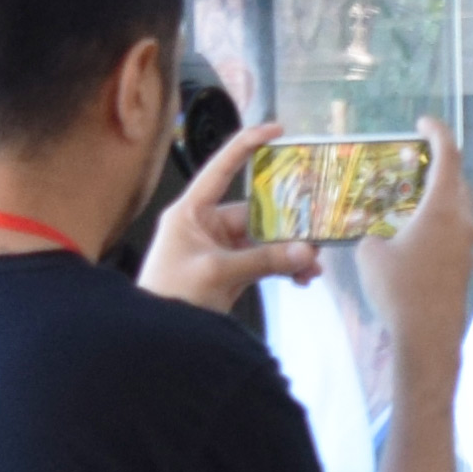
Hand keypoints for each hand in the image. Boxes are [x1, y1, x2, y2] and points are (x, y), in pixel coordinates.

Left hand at [141, 116, 327, 316]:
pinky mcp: (228, 272)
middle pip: (255, 211)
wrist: (157, 340)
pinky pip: (262, 262)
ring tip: (312, 266)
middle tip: (315, 230)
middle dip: (287, 224)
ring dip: (289, 252)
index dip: (247, 145)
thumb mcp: (217, 273)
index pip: (221, 168)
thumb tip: (306, 252)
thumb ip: (264, 260)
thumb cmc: (169, 297)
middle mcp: (205, 225)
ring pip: (263, 240)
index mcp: (191, 212)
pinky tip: (300, 279)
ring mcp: (218, 249)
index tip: (276, 131)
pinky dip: (282, 269)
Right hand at [339, 118, 472, 387]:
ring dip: (435, 196)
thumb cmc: (399, 289)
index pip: (448, 155)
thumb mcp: (370, 254)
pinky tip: (411, 233)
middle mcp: (463, 220)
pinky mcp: (464, 265)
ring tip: (406, 197)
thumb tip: (376, 238)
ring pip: (456, 207)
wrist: (427, 336)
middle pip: (456, 180)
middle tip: (409, 161)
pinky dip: (435, 221)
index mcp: (444, 206)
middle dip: (435, 165)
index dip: (437, 131)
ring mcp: (467, 244)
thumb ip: (372, 235)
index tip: (423, 121)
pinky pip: (453, 230)